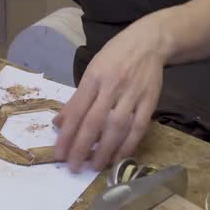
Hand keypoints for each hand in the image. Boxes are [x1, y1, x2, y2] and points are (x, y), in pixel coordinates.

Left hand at [53, 16, 167, 172]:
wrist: (149, 42)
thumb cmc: (115, 56)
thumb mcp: (91, 70)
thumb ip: (77, 98)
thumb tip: (59, 123)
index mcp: (93, 78)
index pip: (77, 111)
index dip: (67, 135)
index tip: (59, 154)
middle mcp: (112, 86)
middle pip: (94, 122)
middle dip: (82, 147)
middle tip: (74, 167)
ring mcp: (132, 94)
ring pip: (116, 127)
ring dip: (105, 150)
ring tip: (94, 166)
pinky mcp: (150, 100)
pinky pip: (138, 127)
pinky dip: (128, 144)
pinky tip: (119, 157)